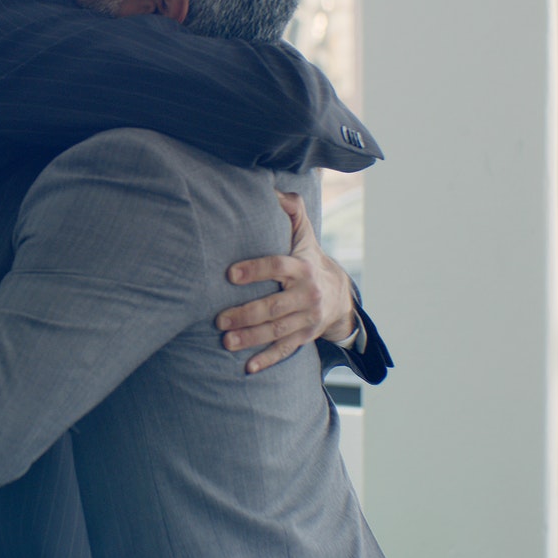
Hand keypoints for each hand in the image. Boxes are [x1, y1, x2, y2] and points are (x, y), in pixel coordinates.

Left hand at [215, 191, 356, 373]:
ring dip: (251, 339)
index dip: (255, 270)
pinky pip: (286, 350)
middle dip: (246, 314)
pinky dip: (268, 359)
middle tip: (218, 319)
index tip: (230, 274)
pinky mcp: (305, 336)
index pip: (277, 267)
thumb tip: (272, 189)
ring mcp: (307, 318)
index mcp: (302, 267)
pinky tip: (248, 367)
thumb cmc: (308, 258)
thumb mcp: (304, 234)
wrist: (339, 294)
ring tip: (226, 342)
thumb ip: (291, 210)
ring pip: (277, 331)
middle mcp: (307, 294)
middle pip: (274, 306)